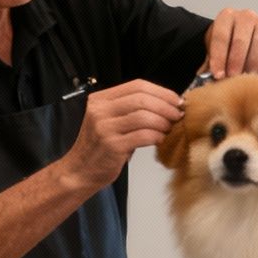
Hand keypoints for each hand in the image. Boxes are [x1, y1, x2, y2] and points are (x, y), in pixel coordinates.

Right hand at [61, 80, 184, 190]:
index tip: (175, 100)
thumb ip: (130, 110)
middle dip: (166, 106)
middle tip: (178, 114)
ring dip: (163, 122)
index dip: (161, 91)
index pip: (137, 85)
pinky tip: (160, 139)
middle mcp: (100, 110)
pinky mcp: (112, 145)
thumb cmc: (99, 147)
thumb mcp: (109, 121)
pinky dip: (157, 136)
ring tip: (170, 128)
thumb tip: (166, 104)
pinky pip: (143, 135)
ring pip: (144, 116)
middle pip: (142, 98)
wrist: (79, 171)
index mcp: (100, 99)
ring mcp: (105, 128)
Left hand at [205, 8, 257, 79]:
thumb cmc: (227, 48)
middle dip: (236, 62)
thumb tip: (206, 78)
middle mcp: (247, 16)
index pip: (221, 36)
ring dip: (254, 66)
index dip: (219, 57)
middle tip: (234, 78)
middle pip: (241, 40)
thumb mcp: (214, 52)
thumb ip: (210, 64)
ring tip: (249, 80)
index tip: (218, 75)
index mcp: (226, 17)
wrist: (244, 42)